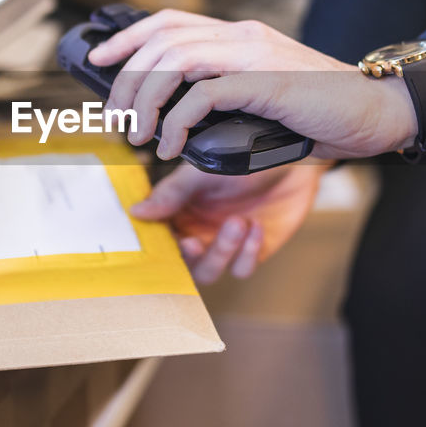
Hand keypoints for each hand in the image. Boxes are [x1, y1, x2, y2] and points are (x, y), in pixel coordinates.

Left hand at [88, 10, 418, 160]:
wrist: (380, 112)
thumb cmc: (325, 115)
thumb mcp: (264, 99)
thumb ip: (226, 98)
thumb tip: (175, 121)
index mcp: (241, 37)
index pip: (170, 21)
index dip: (128, 37)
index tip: (100, 60)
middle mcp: (243, 37)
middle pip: (161, 38)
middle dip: (125, 77)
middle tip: (116, 118)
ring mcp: (254, 56)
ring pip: (173, 60)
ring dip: (143, 98)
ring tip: (137, 135)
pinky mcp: (266, 82)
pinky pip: (202, 93)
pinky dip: (176, 121)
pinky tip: (172, 147)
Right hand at [133, 160, 328, 282]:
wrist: (291, 156)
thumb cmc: (243, 157)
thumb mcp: (202, 171)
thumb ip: (171, 194)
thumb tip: (135, 212)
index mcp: (180, 213)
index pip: (161, 240)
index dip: (161, 247)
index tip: (170, 239)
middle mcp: (199, 232)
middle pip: (183, 265)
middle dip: (190, 258)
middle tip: (195, 242)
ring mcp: (226, 244)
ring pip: (211, 270)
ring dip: (221, 251)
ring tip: (238, 221)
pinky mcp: (254, 251)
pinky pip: (243, 268)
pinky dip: (248, 252)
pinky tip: (257, 226)